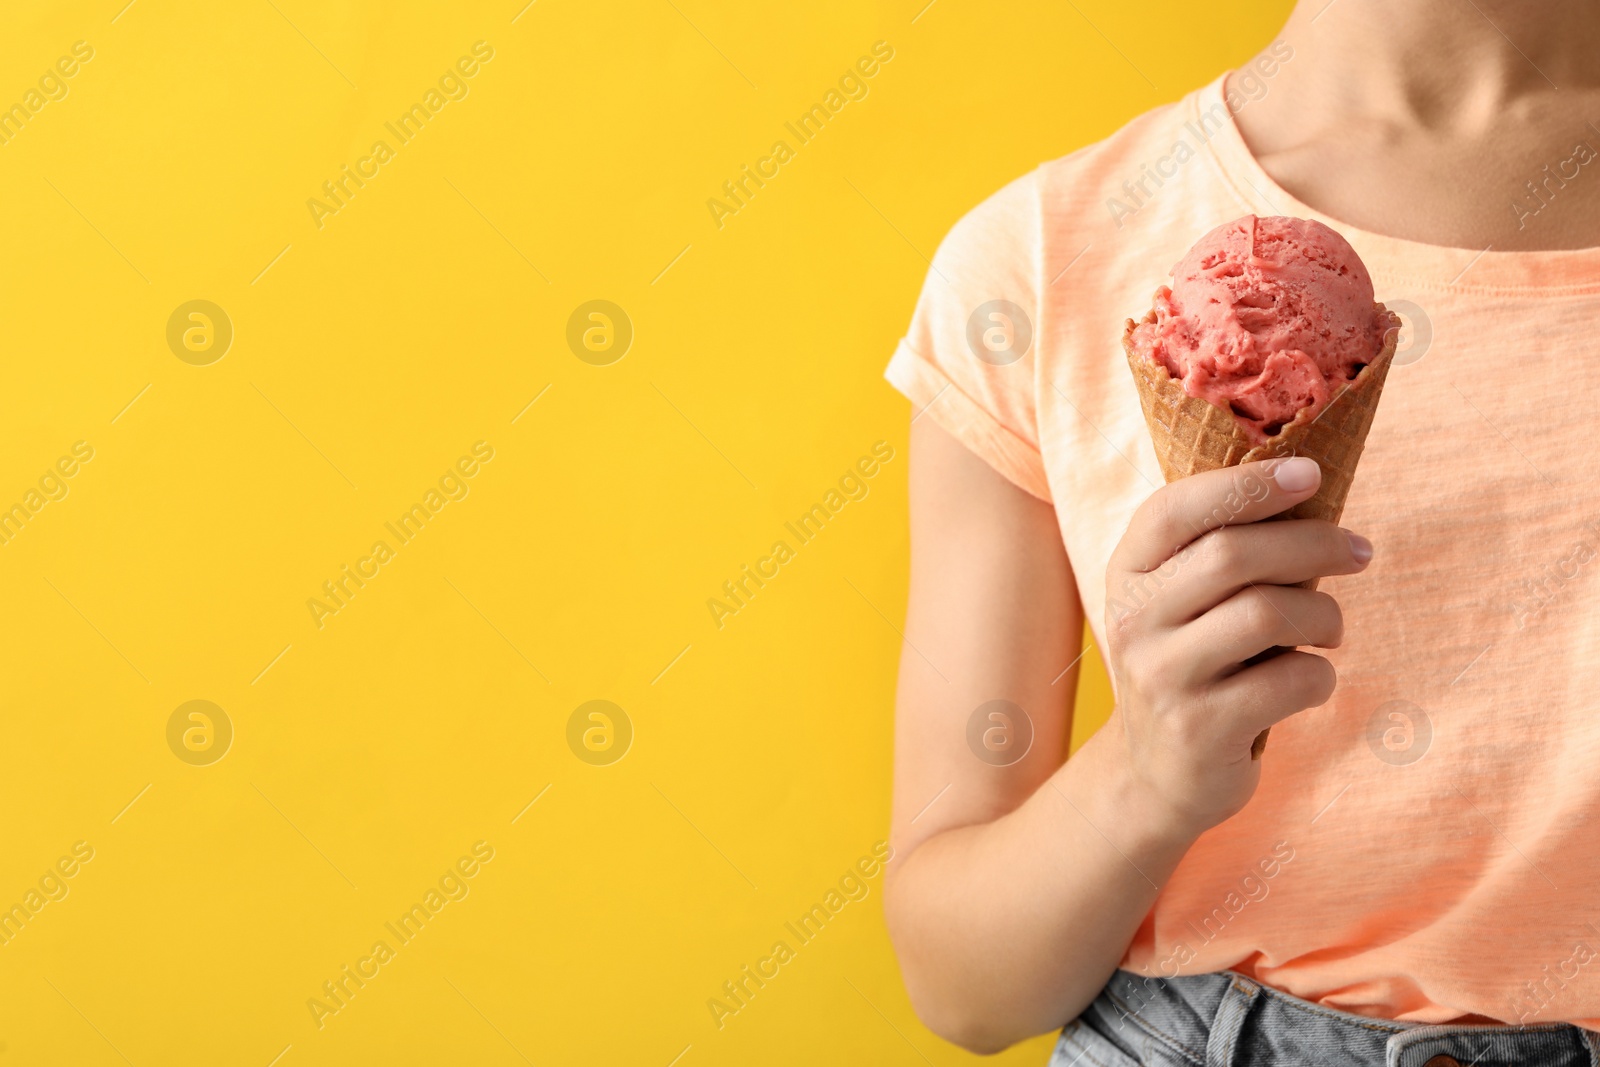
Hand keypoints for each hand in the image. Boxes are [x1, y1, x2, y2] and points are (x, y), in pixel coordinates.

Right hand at [1101, 457, 1371, 837]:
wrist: (1155, 775)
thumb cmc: (1195, 665)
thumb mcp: (1182, 602)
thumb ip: (1222, 551)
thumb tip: (1312, 488)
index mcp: (1127, 572)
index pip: (1175, 509)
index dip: (1248, 484)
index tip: (1311, 475)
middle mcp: (1132, 620)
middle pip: (1233, 555)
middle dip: (1314, 543)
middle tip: (1360, 552)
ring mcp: (1161, 676)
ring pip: (1267, 613)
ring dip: (1324, 614)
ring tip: (1330, 629)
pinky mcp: (1199, 729)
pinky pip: (1290, 680)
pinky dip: (1320, 675)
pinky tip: (1309, 681)